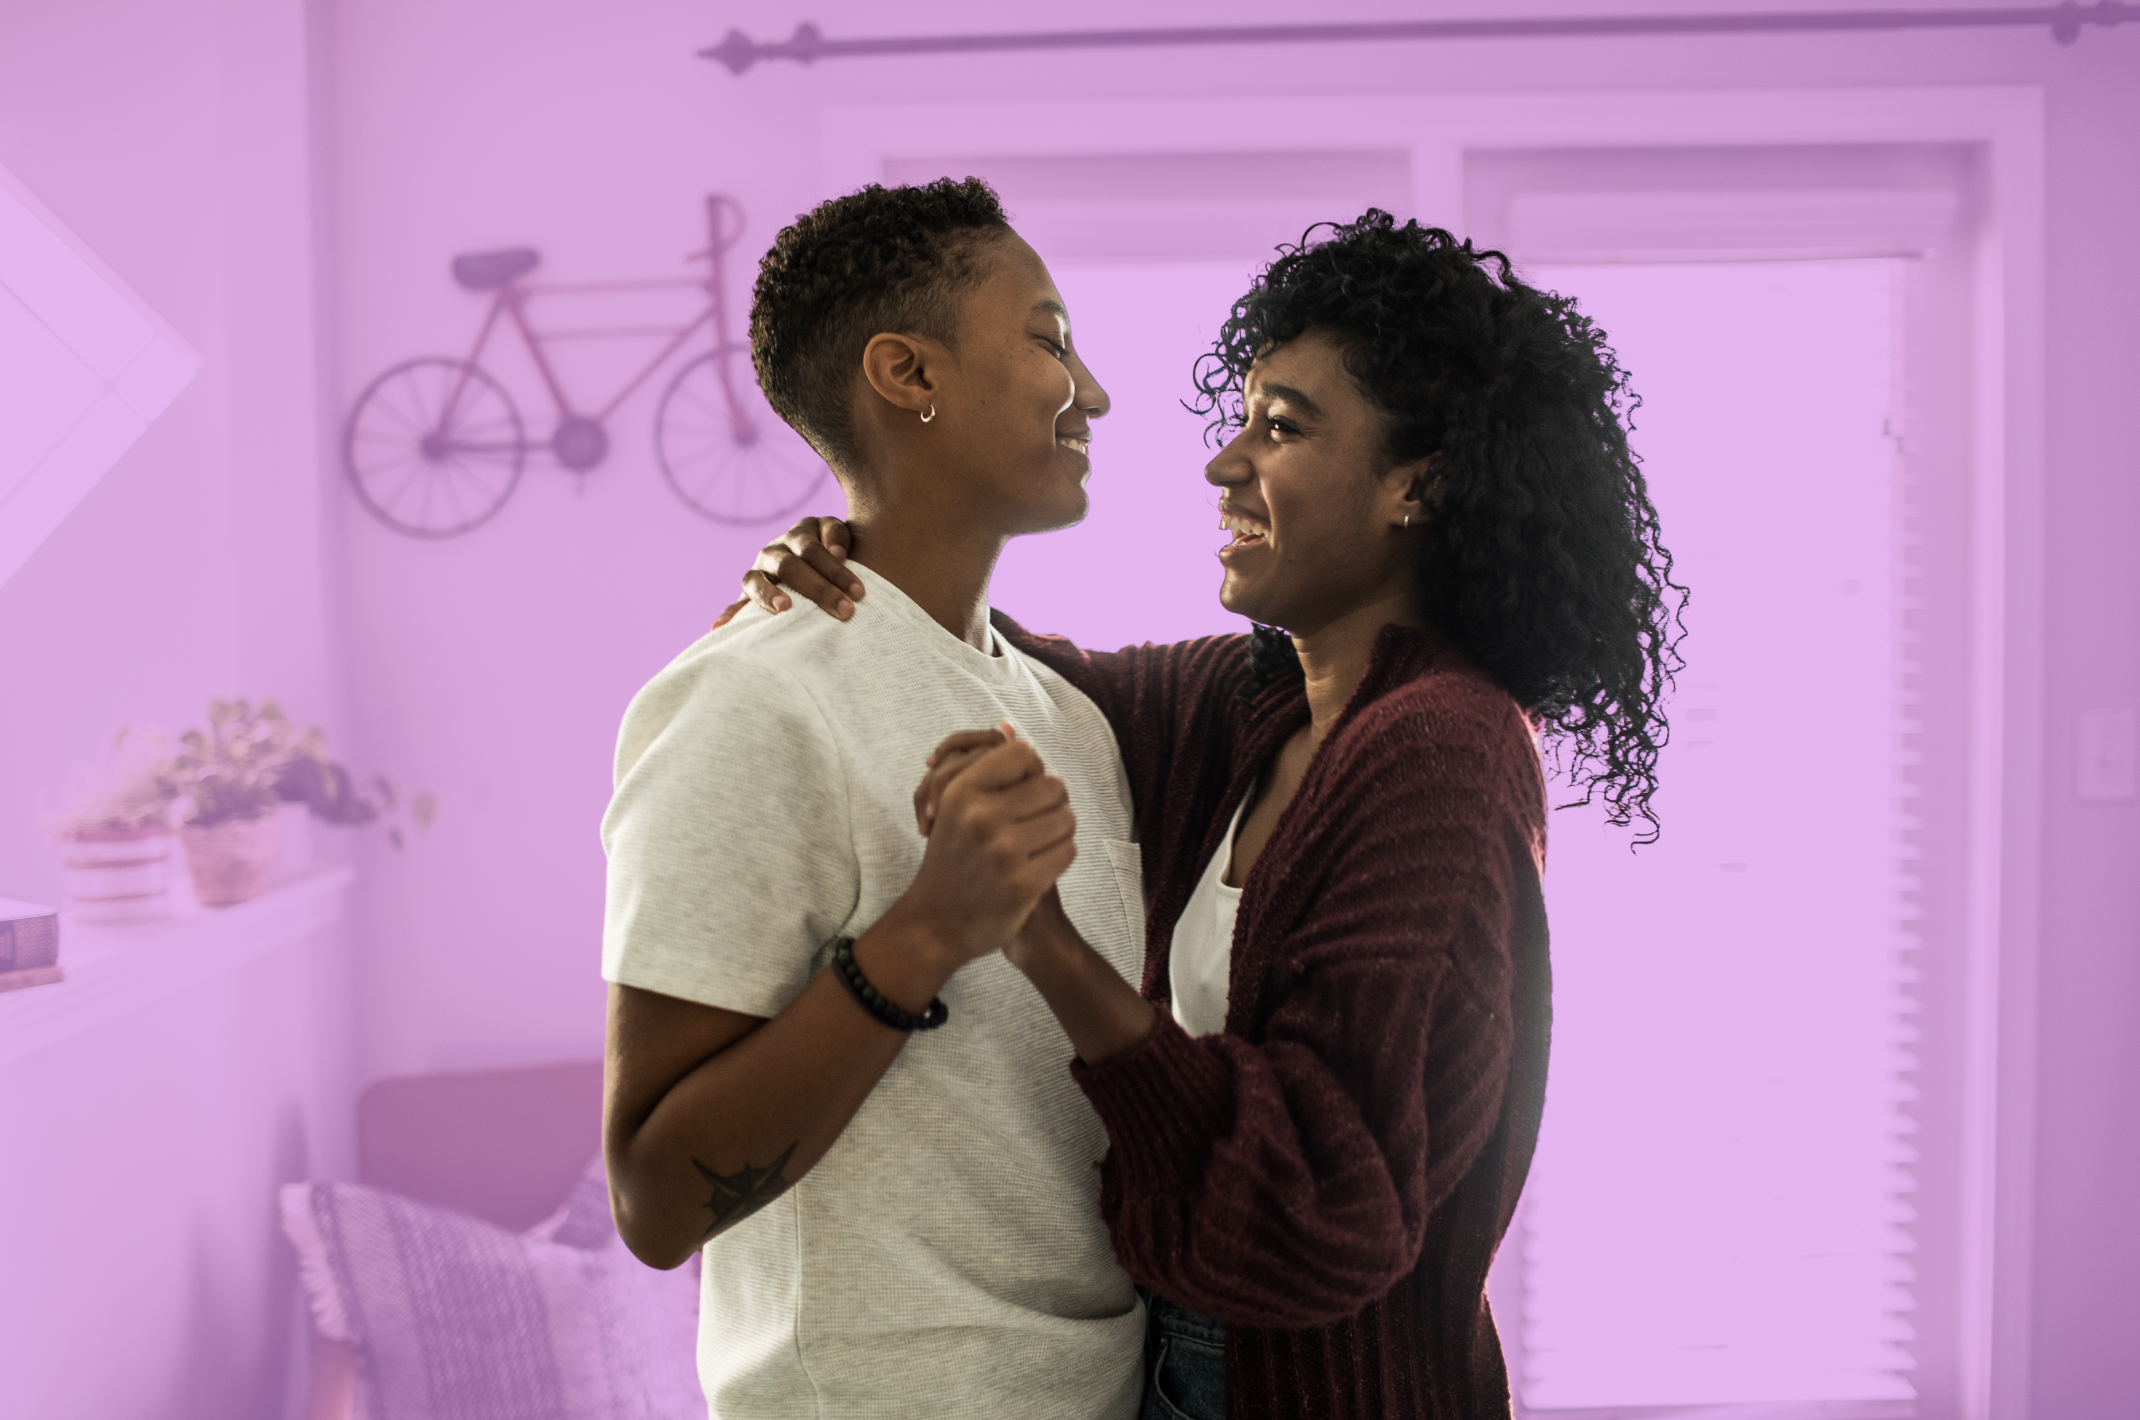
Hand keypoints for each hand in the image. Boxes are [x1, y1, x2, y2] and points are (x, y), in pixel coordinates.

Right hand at [724, 516, 863, 626]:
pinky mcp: (747, 593)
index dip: (836, 570)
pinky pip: (736, 604)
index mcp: (799, 535)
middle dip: (819, 589)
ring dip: (769, 595)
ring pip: (756, 581)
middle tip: (845, 610)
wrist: (814, 558)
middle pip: (791, 567)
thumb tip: (837, 553)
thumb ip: (838, 537)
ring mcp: (758, 571)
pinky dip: (729, 615)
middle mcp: (774, 551)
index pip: (814, 550)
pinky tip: (720, 628)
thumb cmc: (834, 552)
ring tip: (785, 608)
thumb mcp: (839, 537)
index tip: (859, 592)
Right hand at [893, 727, 1076, 969]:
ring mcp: (1002, 851)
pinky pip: (1067, 851)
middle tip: (1034, 824)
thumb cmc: (952, 859)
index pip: (1023, 753)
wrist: (936, 924)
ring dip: (1059, 832)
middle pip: (1053, 786)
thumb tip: (1009, 724)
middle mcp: (980, 817)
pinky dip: (1059, 858)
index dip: (1031, 771)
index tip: (1021, 792)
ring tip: (1036, 846)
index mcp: (961, 791)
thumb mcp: (954, 808)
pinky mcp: (1022, 884)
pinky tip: (1038, 867)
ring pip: (1067, 819)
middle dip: (1051, 804)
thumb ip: (986, 768)